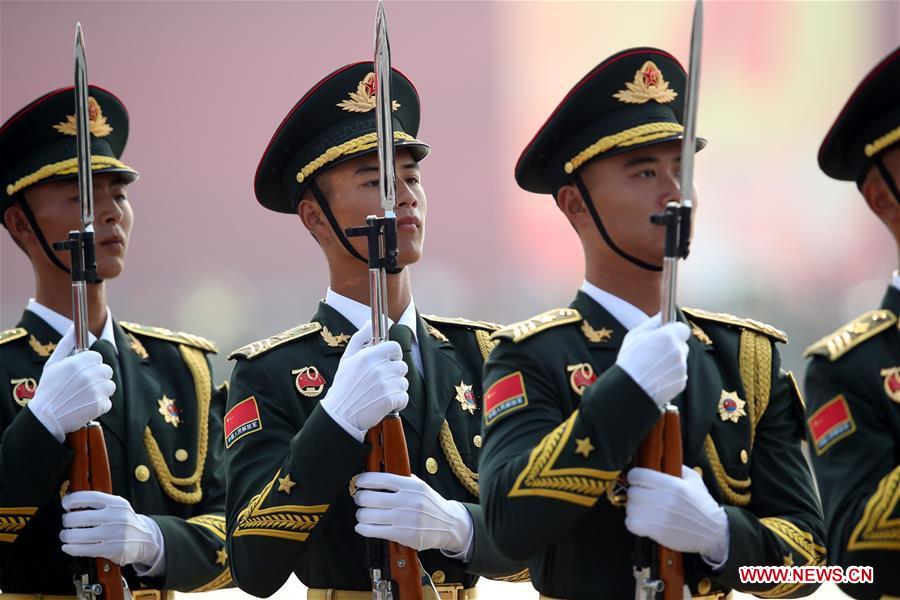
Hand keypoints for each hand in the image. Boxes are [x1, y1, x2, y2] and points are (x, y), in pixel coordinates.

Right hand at [29, 326, 113, 441]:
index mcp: (78, 363)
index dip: (90, 364)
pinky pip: (108, 402)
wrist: (45, 417)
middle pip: (106, 370)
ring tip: (84, 396)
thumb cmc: (48, 389)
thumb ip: (65, 344)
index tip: (82, 371)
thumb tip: (72, 327)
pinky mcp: (99, 405)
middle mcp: (89, 375)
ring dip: (101, 391)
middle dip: (97, 377)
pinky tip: (85, 406)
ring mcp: (96, 390)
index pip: (97, 357)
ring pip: (110, 386)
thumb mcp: (53, 364)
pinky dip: (99, 405)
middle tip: (84, 385)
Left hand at [60, 491, 163, 569]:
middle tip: (67, 523)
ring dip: (66, 536)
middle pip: (78, 517)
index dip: (72, 500)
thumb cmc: (126, 523)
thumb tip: (72, 503)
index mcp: (117, 503)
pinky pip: (84, 549)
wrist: (146, 539)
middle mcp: (116, 516)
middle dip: (66, 521)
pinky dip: (72, 548)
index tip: (66, 504)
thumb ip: (100, 504)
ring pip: (78, 535)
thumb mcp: (118, 508)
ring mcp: (115, 533)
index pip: (89, 497)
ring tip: (66, 536)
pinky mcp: (112, 549)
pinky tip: (69, 547)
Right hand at [321, 322, 408, 441]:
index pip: (395, 347)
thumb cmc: (343, 386)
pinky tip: (385, 403)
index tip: (388, 361)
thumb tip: (369, 323)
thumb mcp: (347, 358)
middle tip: (382, 381)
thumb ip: (360, 338)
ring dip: (396, 388)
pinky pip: (404, 397)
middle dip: (395, 373)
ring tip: (381, 393)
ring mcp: (385, 384)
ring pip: (404, 382)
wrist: (340, 414)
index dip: (394, 354)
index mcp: (368, 356)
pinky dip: (398, 402)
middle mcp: (378, 368)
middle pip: (402, 365)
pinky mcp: (390, 400)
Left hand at [353, 472, 472, 554]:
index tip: (359, 482)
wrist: (448, 524)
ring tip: (363, 514)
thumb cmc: (430, 504)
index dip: (363, 480)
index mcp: (411, 485)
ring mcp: (405, 518)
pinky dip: (363, 528)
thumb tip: (376, 476)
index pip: (379, 478)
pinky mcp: (403, 534)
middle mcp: (407, 500)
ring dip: (360, 514)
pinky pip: (374, 531)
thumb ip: (401, 480)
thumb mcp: (420, 486)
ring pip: (368, 515)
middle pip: (369, 497)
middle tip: (360, 499)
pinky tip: (362, 526)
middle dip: (359, 498)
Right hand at [615, 315, 689, 407]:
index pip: (683, 328)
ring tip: (651, 367)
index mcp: (668, 337)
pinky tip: (655, 377)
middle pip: (681, 345)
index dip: (674, 331)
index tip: (666, 334)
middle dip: (671, 347)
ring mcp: (682, 368)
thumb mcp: (635, 335)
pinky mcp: (681, 382)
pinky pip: (678, 374)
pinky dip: (669, 375)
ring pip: (679, 360)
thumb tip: (662, 315)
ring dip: (670, 362)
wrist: (631, 389)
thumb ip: (652, 323)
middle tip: (654, 352)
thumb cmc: (629, 362)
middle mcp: (679, 351)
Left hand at [625, 466, 729, 565]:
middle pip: (633, 492)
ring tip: (643, 509)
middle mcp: (664, 500)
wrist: (714, 531)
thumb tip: (661, 460)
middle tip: (642, 495)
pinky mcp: (658, 532)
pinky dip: (634, 522)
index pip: (638, 475)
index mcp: (672, 484)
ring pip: (631, 508)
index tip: (638, 480)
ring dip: (634, 508)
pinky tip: (642, 521)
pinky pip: (632, 524)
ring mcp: (660, 517)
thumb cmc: (703, 504)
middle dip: (635, 492)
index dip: (635, 476)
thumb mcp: (694, 479)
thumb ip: (677, 467)